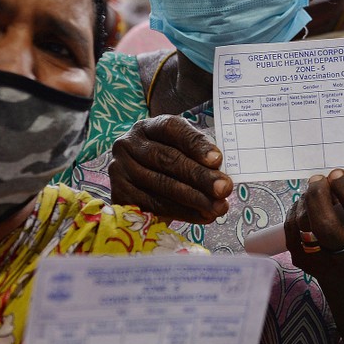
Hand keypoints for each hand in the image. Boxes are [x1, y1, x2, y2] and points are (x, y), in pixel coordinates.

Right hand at [109, 114, 232, 223]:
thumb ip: (198, 154)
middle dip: (200, 176)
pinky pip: (154, 206)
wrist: (139, 181)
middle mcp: (128, 144)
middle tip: (224, 189)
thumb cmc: (168, 161)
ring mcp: (119, 169)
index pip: (172, 129)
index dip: (196, 144)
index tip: (217, 160)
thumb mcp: (181, 149)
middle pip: (168, 159)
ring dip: (195, 199)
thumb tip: (219, 171)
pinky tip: (202, 216)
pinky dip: (182, 213)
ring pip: (162, 185)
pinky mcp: (119, 194)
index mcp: (148, 127)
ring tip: (218, 208)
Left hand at [284, 169, 343, 284]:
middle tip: (318, 179)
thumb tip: (334, 181)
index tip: (338, 174)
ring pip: (304, 227)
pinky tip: (304, 205)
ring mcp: (322, 266)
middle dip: (319, 197)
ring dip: (306, 201)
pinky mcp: (303, 263)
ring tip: (314, 191)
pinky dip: (295, 212)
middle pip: (326, 227)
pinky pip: (291, 232)